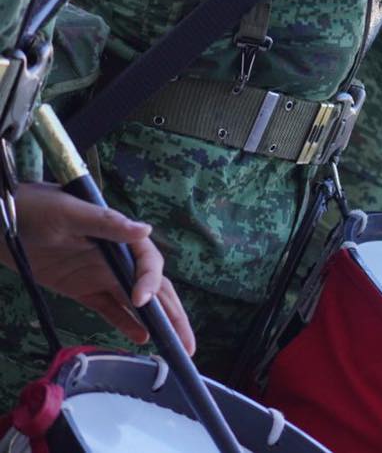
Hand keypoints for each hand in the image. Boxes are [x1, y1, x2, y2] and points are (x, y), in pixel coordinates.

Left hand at [0, 183, 193, 351]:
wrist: (1, 221)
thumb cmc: (35, 209)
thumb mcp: (69, 212)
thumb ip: (106, 223)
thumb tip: (145, 231)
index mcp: (119, 236)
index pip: (147, 262)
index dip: (150, 281)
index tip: (140, 300)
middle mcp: (117, 257)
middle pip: (154, 288)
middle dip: (174, 314)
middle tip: (188, 343)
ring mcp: (101, 275)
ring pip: (137, 303)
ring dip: (158, 323)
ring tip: (175, 347)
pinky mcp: (84, 289)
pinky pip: (110, 309)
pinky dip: (127, 324)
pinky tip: (142, 338)